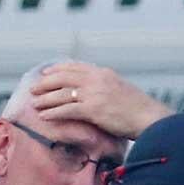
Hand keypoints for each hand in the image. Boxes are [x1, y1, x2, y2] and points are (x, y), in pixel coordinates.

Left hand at [29, 61, 165, 141]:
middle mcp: (97, 80)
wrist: (149, 118)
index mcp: (103, 73)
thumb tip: (90, 89)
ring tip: (34, 104)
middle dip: (46, 83)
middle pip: (64, 77)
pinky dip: (53, 112)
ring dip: (45, 99)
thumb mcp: (120, 88)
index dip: (57, 69)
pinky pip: (67, 109)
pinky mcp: (93, 109)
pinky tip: (44, 116)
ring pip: (62, 93)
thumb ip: (104, 85)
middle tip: (33, 89)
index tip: (45, 73)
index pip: (75, 66)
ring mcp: (95, 93)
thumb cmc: (137, 108)